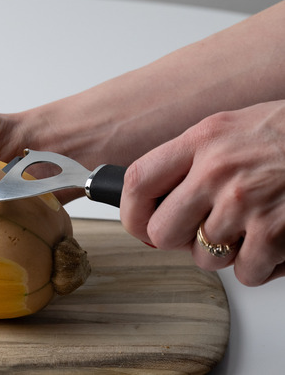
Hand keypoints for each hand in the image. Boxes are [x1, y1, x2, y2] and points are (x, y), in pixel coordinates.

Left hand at [120, 100, 284, 285]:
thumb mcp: (231, 128)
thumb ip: (191, 158)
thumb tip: (156, 197)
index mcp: (201, 139)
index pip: (137, 181)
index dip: (129, 212)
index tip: (139, 223)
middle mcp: (218, 170)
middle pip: (162, 232)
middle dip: (178, 241)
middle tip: (198, 232)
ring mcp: (246, 203)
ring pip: (205, 258)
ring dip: (224, 253)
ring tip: (248, 228)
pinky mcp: (275, 231)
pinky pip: (246, 273)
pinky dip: (260, 266)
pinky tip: (273, 241)